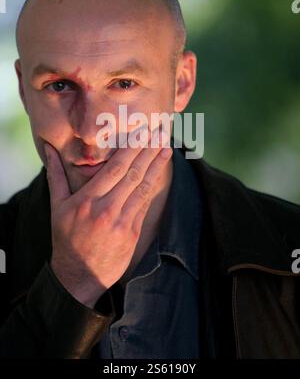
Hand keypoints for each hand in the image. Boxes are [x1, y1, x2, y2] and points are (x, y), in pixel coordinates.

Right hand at [45, 129, 171, 307]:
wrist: (79, 276)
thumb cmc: (66, 238)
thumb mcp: (56, 206)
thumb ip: (55, 175)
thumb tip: (49, 148)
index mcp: (87, 201)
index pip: (114, 168)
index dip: (131, 148)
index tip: (142, 132)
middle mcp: (106, 209)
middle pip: (132, 174)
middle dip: (148, 151)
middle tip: (160, 131)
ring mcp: (121, 222)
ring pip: (142, 187)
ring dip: (156, 165)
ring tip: (166, 147)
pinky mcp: (132, 232)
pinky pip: (144, 204)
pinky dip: (152, 185)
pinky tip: (160, 172)